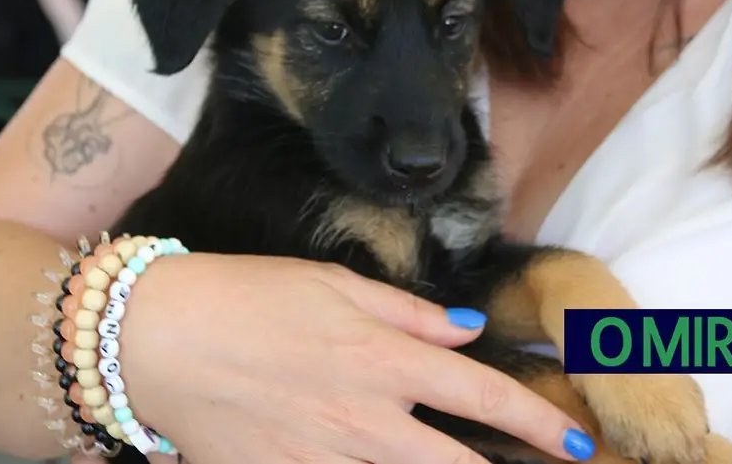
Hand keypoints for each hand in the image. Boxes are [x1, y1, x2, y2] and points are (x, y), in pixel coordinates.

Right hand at [94, 253, 594, 463]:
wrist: (154, 339)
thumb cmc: (244, 296)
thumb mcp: (330, 284)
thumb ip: (408, 312)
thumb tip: (469, 329)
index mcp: (382, 358)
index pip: (483, 396)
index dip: (539, 424)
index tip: (576, 443)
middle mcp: (366, 417)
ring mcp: (326, 458)